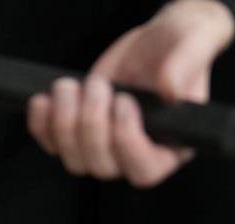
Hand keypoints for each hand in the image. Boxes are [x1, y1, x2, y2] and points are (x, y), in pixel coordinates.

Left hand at [26, 0, 234, 185]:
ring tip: (71, 85)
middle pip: (103, 167)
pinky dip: (41, 125)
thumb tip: (170, 90)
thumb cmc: (180, 47)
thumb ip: (185, 65)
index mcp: (171, 147)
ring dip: (64, 123)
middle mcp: (135, 155)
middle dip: (92, 125)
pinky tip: (44, 99)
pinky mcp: (77, 134)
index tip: (124, 102)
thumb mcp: (193, 44)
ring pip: (74, 160)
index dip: (126, 142)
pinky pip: (50, 144)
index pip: (144, 171)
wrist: (153, 42)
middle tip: (97, 84)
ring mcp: (103, 148)